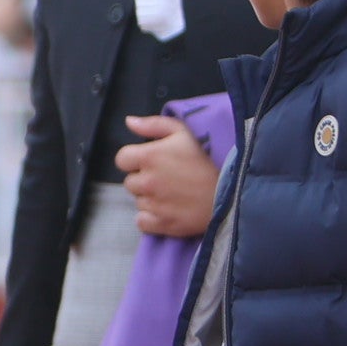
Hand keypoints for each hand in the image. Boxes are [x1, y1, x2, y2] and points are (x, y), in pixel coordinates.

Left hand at [114, 112, 219, 238]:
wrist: (225, 194)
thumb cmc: (202, 162)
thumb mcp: (182, 133)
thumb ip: (153, 124)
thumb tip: (128, 121)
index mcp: (149, 157)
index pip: (121, 159)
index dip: (133, 160)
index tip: (150, 162)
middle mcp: (146, 182)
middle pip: (129, 182)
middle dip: (143, 179)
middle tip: (164, 179)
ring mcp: (151, 205)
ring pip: (137, 201)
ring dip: (149, 198)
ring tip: (170, 194)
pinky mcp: (158, 224)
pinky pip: (141, 221)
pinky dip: (150, 218)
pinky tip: (166, 210)